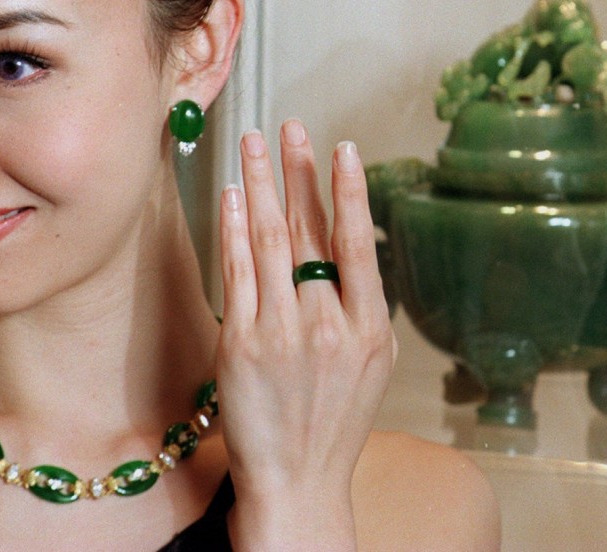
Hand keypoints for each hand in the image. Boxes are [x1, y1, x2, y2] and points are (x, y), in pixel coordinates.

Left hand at [217, 119, 395, 550]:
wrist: (297, 480)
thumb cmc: (335, 421)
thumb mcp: (372, 365)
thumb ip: (361, 306)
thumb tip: (346, 245)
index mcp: (369, 328)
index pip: (356, 243)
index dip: (348, 191)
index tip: (341, 148)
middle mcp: (328, 325)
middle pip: (311, 231)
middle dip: (299, 172)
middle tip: (290, 126)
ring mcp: (281, 333)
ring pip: (271, 242)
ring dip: (263, 185)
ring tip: (256, 143)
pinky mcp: (240, 343)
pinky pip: (236, 271)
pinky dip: (235, 228)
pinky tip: (234, 195)